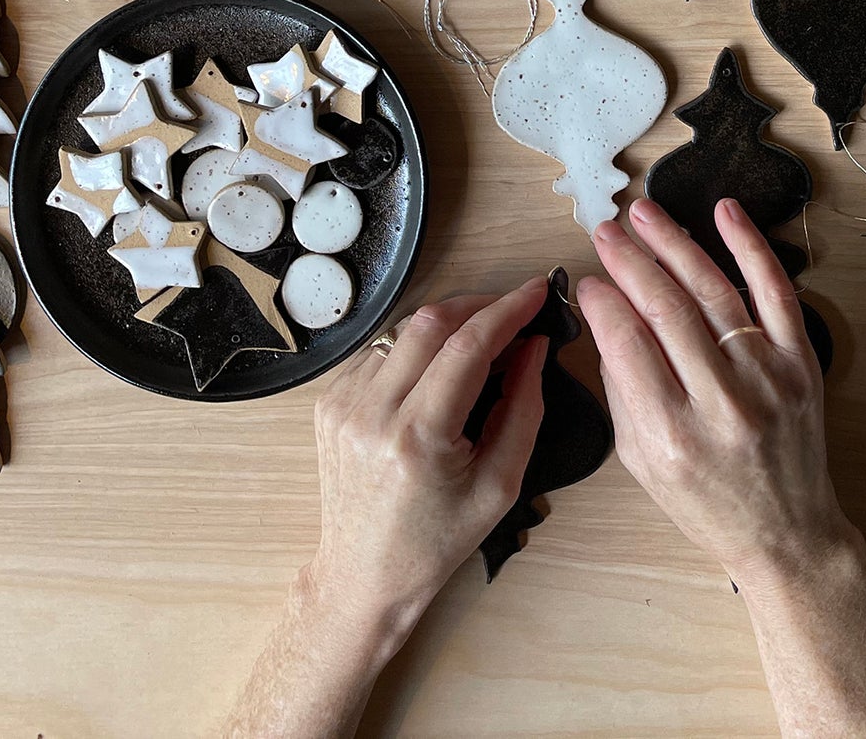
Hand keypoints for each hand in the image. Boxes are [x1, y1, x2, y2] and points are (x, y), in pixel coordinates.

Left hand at [302, 279, 549, 644]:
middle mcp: (372, 412)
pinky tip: (436, 368)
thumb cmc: (437, 539)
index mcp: (418, 437)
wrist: (364, 574)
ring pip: (402, 330)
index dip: (507, 310)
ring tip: (479, 341)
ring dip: (446, 323)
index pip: (467, 346)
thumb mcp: (500, 485)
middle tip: (512, 310)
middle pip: (430, 321)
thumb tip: (534, 347)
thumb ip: (523, 409)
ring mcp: (343, 403)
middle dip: (478, 304)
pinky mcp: (329, 401)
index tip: (536, 292)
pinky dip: (414, 347)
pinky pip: (379, 351)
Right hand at [577, 198, 851, 586]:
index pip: (628, 344)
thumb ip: (621, 389)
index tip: (588, 279)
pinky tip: (724, 213)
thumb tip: (604, 317)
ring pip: (714, 292)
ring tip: (644, 215)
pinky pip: (775, 292)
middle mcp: (722, 403)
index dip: (603, 302)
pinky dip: (749, 247)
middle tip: (605, 231)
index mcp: (673, 435)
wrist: (786, 532)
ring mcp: (767, 379)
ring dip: (674, 244)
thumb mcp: (640, 462)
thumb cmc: (707, 502)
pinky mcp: (801, 364)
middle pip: (667, 310)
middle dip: (629, 261)